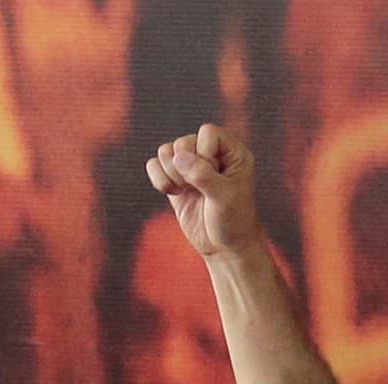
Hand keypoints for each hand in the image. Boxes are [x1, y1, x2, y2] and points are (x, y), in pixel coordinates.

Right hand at [146, 123, 261, 261]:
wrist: (223, 247)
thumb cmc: (233, 221)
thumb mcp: (224, 198)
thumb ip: (203, 175)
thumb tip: (178, 157)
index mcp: (232, 151)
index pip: (207, 132)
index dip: (203, 152)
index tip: (212, 176)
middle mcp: (211, 154)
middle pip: (183, 141)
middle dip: (183, 167)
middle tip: (195, 188)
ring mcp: (191, 166)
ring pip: (166, 151)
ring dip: (169, 173)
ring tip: (183, 190)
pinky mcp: (176, 180)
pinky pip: (154, 165)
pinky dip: (158, 178)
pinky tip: (173, 193)